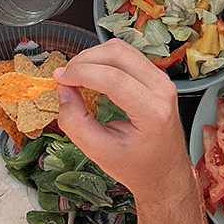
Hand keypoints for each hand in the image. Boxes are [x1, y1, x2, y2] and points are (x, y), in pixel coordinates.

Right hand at [53, 41, 191, 208]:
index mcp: (152, 112)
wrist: (165, 173)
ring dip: (93, 57)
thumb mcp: (99, 151)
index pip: (113, 78)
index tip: (58, 79)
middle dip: (84, 60)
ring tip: (75, 76)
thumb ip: (76, 121)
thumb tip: (63, 89)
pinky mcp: (157, 77)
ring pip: (123, 50)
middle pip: (118, 54)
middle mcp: (163, 90)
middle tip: (64, 77)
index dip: (81, 73)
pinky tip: (91, 75)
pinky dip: (104, 60)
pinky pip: (128, 56)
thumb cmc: (136, 167)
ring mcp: (163, 80)